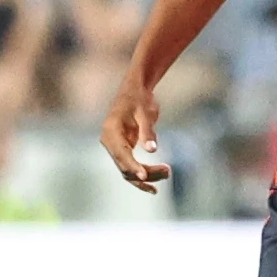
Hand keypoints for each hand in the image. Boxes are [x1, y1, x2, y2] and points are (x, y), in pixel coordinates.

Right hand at [100, 76, 169, 192]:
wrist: (135, 90)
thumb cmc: (139, 98)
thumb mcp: (145, 112)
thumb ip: (147, 131)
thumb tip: (151, 149)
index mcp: (110, 131)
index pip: (120, 154)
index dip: (133, 166)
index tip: (146, 177)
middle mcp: (109, 142)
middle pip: (124, 166)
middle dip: (145, 173)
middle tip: (167, 171)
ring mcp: (115, 147)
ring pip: (128, 171)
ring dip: (147, 176)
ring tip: (167, 173)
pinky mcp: (124, 150)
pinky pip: (131, 167)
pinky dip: (143, 176)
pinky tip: (154, 186)